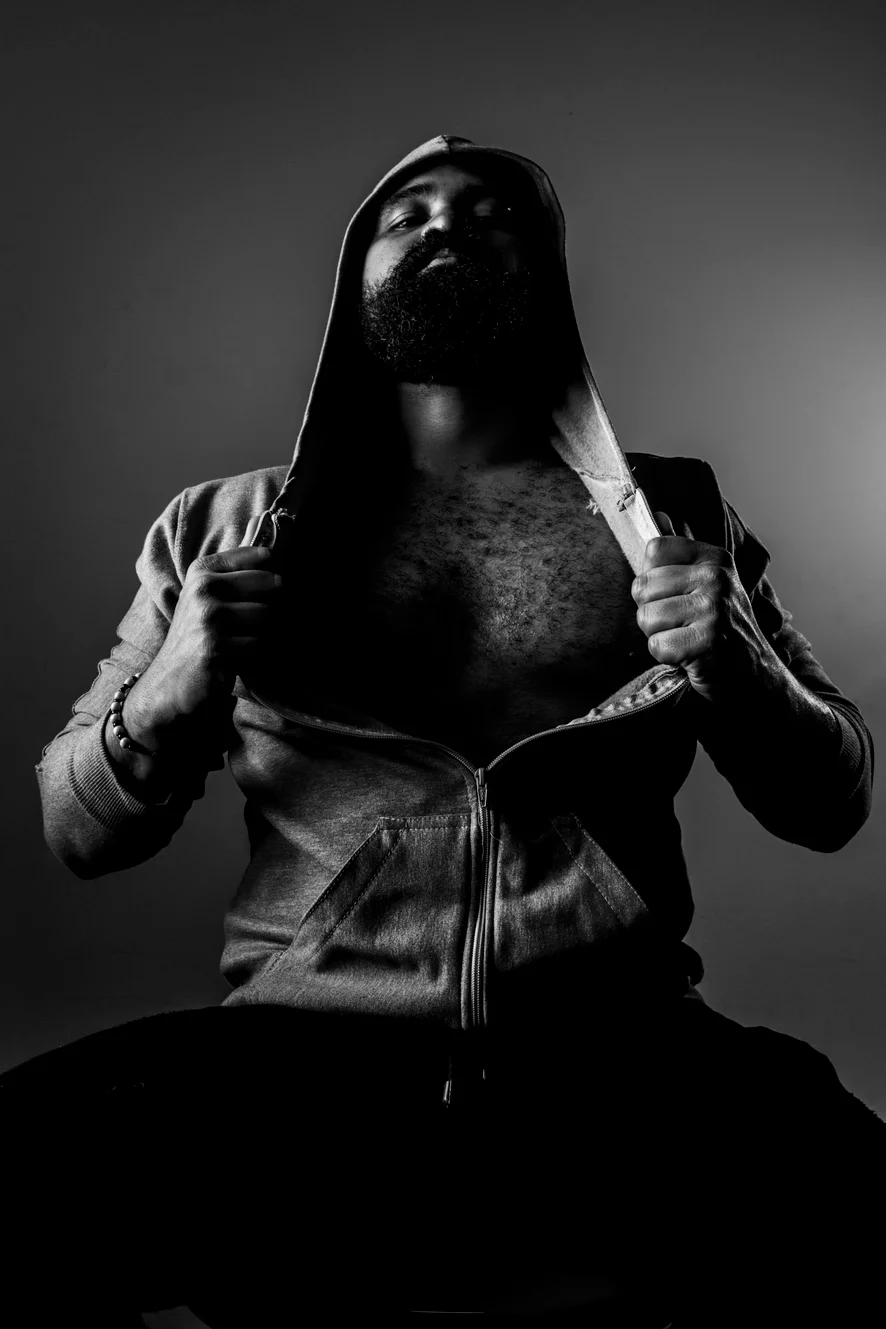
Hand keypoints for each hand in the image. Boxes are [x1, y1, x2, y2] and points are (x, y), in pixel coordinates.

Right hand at [124, 543, 282, 752]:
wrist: (170, 683)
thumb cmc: (199, 639)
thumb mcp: (207, 600)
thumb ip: (236, 578)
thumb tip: (279, 560)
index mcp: (202, 571)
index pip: (258, 555)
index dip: (273, 572)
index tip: (274, 582)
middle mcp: (203, 588)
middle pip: (271, 585)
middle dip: (274, 607)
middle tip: (256, 626)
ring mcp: (208, 617)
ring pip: (268, 615)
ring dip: (265, 634)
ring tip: (243, 644)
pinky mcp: (214, 646)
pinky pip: (259, 645)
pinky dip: (255, 656)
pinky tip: (237, 661)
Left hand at [631, 512, 774, 703]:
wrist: (756, 678)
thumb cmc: (723, 631)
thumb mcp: (707, 585)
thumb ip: (678, 554)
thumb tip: (656, 515)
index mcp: (714, 559)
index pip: (653, 551)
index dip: (653, 581)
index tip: (676, 596)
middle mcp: (716, 578)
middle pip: (642, 587)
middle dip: (653, 614)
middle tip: (683, 626)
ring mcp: (714, 608)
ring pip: (646, 618)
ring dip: (660, 637)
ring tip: (688, 641)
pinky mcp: (708, 640)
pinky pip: (657, 646)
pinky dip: (669, 658)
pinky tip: (692, 657)